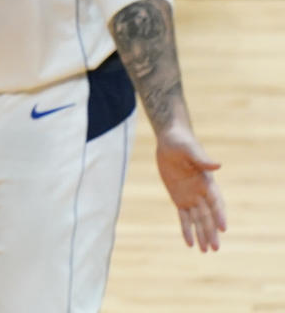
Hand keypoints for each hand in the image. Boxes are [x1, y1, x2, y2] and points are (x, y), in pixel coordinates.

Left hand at [155, 124, 225, 251]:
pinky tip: (190, 243)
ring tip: (205, 251)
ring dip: (202, 234)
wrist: (169, 140)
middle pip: (208, 215)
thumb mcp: (189, 148)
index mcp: (207, 181)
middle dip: (211, 231)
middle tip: (215, 248)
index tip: (223, 228)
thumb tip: (217, 165)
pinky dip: (187, 230)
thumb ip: (202, 159)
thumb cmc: (181, 141)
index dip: (219, 214)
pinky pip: (184, 217)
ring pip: (198, 219)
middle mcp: (201, 192)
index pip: (215, 201)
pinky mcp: (179, 198)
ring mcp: (190, 196)